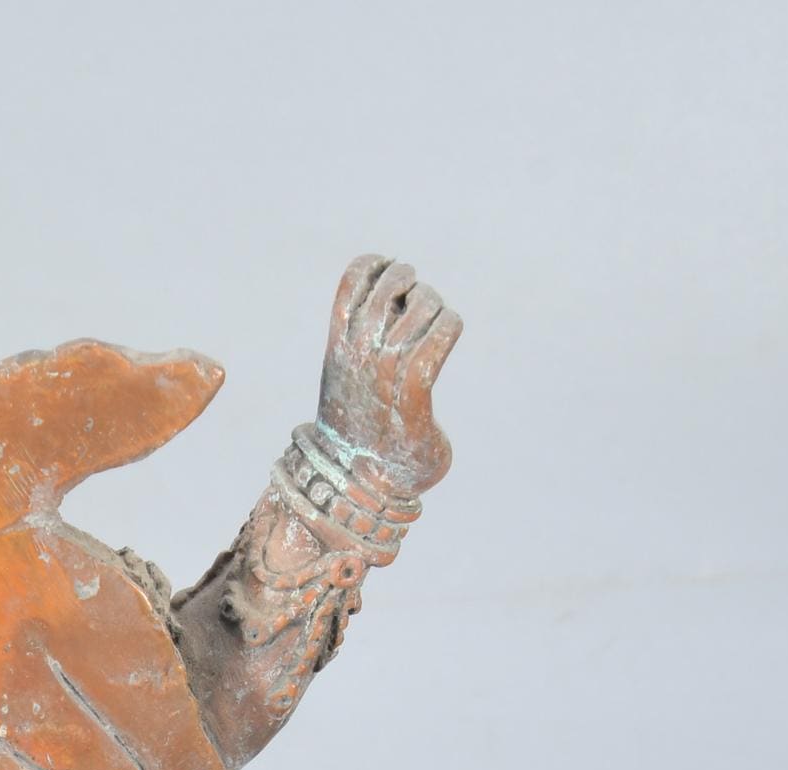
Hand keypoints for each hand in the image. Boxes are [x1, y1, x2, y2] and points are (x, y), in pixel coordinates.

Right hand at [317, 256, 462, 493]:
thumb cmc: (361, 430)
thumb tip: (402, 309)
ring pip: (422, 305)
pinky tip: (448, 333)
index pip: (356, 277)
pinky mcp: (413, 394)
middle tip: (417, 306)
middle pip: (393, 283)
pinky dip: (449, 328)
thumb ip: (366, 343)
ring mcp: (384, 372)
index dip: (380, 266)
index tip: (392, 282)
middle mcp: (358, 353)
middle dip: (413, 285)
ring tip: (434, 325)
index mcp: (338, 345)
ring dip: (436, 308)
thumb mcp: (349, 376)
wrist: (358, 485)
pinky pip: (440, 338)